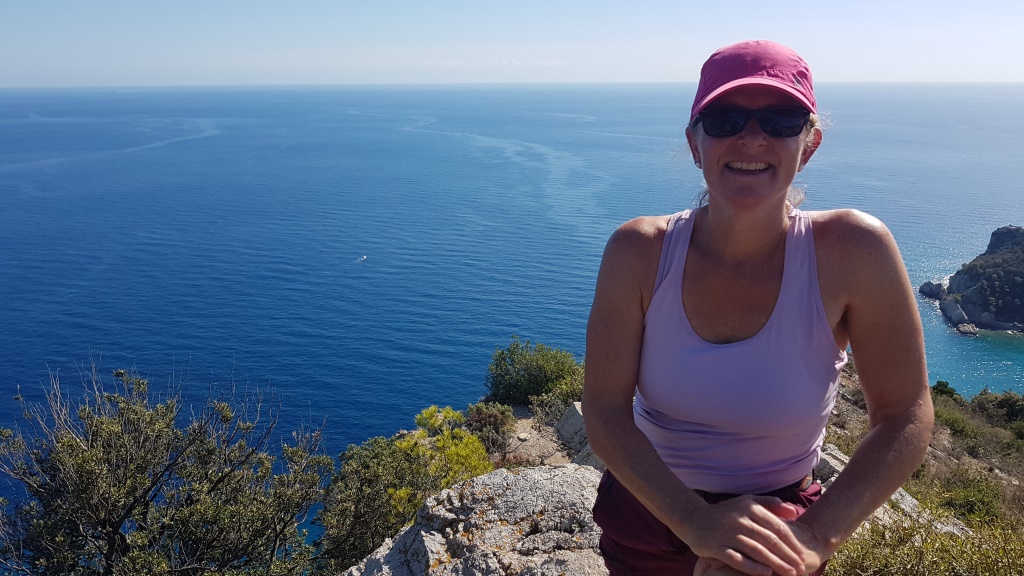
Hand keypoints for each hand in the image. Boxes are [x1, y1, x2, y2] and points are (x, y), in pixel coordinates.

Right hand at [676, 495, 811, 575]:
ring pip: (757, 551)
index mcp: (749, 507)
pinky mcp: (715, 546)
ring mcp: (726, 533)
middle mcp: (739, 519)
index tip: (802, 556)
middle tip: (800, 569)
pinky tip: (767, 573)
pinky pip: (738, 559)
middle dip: (788, 556)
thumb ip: (770, 504)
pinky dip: (753, 567)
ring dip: (776, 564)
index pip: (777, 527)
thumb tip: (794, 512)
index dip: (792, 543)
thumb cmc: (726, 513)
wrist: (694, 519)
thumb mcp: (746, 502)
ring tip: (789, 573)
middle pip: (769, 541)